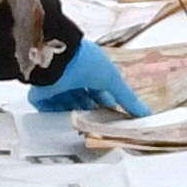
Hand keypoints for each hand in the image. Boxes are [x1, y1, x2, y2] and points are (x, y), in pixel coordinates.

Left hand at [28, 38, 145, 117]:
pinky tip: (61, 124)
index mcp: (91, 69)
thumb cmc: (87, 62)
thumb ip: (128, 98)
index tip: (113, 116)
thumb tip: (146, 112)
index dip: (107, 102)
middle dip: (90, 110)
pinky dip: (54, 115)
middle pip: (83, 98)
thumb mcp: (113, 80)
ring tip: (81, 126)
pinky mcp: (40, 93)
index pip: (100, 89)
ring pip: (65, 104)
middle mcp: (74, 76)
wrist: (57, 60)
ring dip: (73, 114)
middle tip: (97, 124)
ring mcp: (56, 84)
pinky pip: (46, 107)